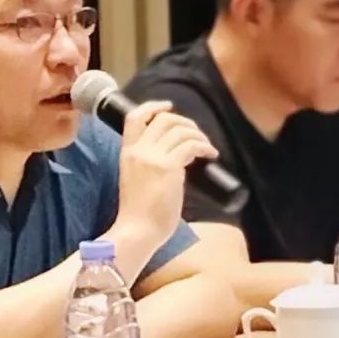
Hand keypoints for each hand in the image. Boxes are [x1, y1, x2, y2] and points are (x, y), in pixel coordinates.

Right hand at [114, 101, 217, 246]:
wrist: (137, 230)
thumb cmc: (138, 214)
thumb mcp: (135, 180)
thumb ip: (148, 166)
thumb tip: (175, 161)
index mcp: (127, 153)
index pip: (134, 118)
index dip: (153, 107)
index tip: (168, 107)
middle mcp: (139, 151)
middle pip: (164, 119)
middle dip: (185, 122)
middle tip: (196, 134)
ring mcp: (153, 158)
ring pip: (180, 130)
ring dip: (198, 135)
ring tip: (207, 147)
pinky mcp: (169, 168)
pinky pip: (191, 146)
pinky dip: (204, 146)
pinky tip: (211, 155)